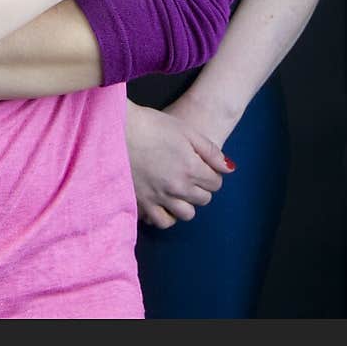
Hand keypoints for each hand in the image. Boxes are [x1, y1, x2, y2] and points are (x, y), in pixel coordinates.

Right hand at [125, 98, 234, 228]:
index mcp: (191, 168)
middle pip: (203, 199)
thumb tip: (229, 169)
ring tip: (178, 189)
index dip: (211, 173)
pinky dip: (167, 215)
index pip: (215, 183)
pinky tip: (164, 202)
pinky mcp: (142, 203)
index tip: (202, 165)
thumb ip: (210, 151)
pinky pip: (162, 221)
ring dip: (187, 203)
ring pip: (186, 214)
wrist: (117, 128)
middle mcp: (177, 188)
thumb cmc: (152, 124)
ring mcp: (159, 198)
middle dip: (201, 187)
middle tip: (190, 174)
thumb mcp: (186, 130)